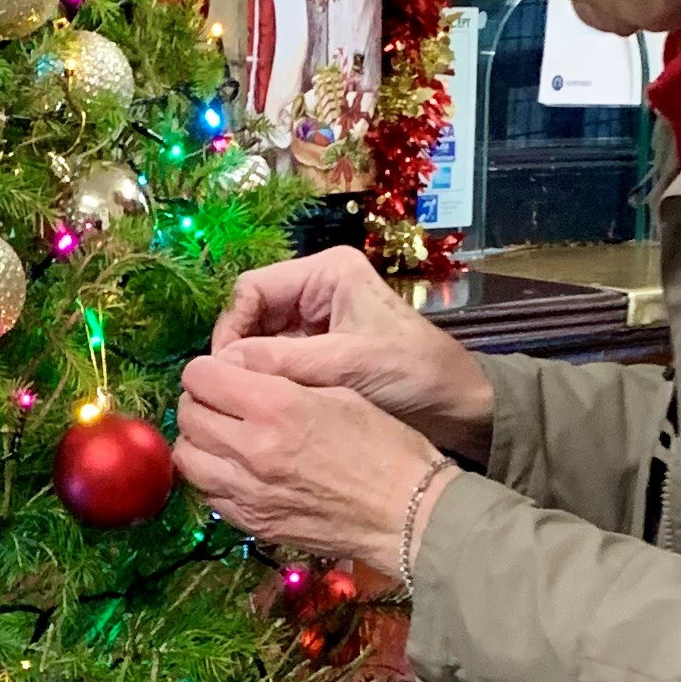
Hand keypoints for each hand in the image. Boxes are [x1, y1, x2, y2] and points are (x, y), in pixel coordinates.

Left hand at [176, 354, 459, 570]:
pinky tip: (234, 470)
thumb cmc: (384, 446)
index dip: (207, 369)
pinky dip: (212, 477)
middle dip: (198, 402)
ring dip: (198, 441)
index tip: (220, 373)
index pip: (201, 376)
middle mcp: (251, 448)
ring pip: (187, 458)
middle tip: (219, 402)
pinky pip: (206, 494)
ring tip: (221, 436)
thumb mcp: (338, 392)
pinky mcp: (251, 522)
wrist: (406, 514)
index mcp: (275, 406)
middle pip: (188, 416)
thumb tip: (239, 377)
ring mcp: (246, 491)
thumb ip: (281, 381)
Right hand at [211, 249, 495, 461]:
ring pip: (261, 341)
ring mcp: (318, 321)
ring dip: (253, 371)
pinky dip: (270, 383)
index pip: (252, 289)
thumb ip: (282, 361)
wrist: (460, 405)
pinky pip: (279, 362)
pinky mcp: (321, 351)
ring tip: (243, 404)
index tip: (223, 371)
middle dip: (239, 353)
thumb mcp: (347, 363)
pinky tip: (263, 408)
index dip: (230, 328)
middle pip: (252, 314)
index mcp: (326, 273)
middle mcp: (317, 290)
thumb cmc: (413, 373)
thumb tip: (220, 365)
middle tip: (228, 393)